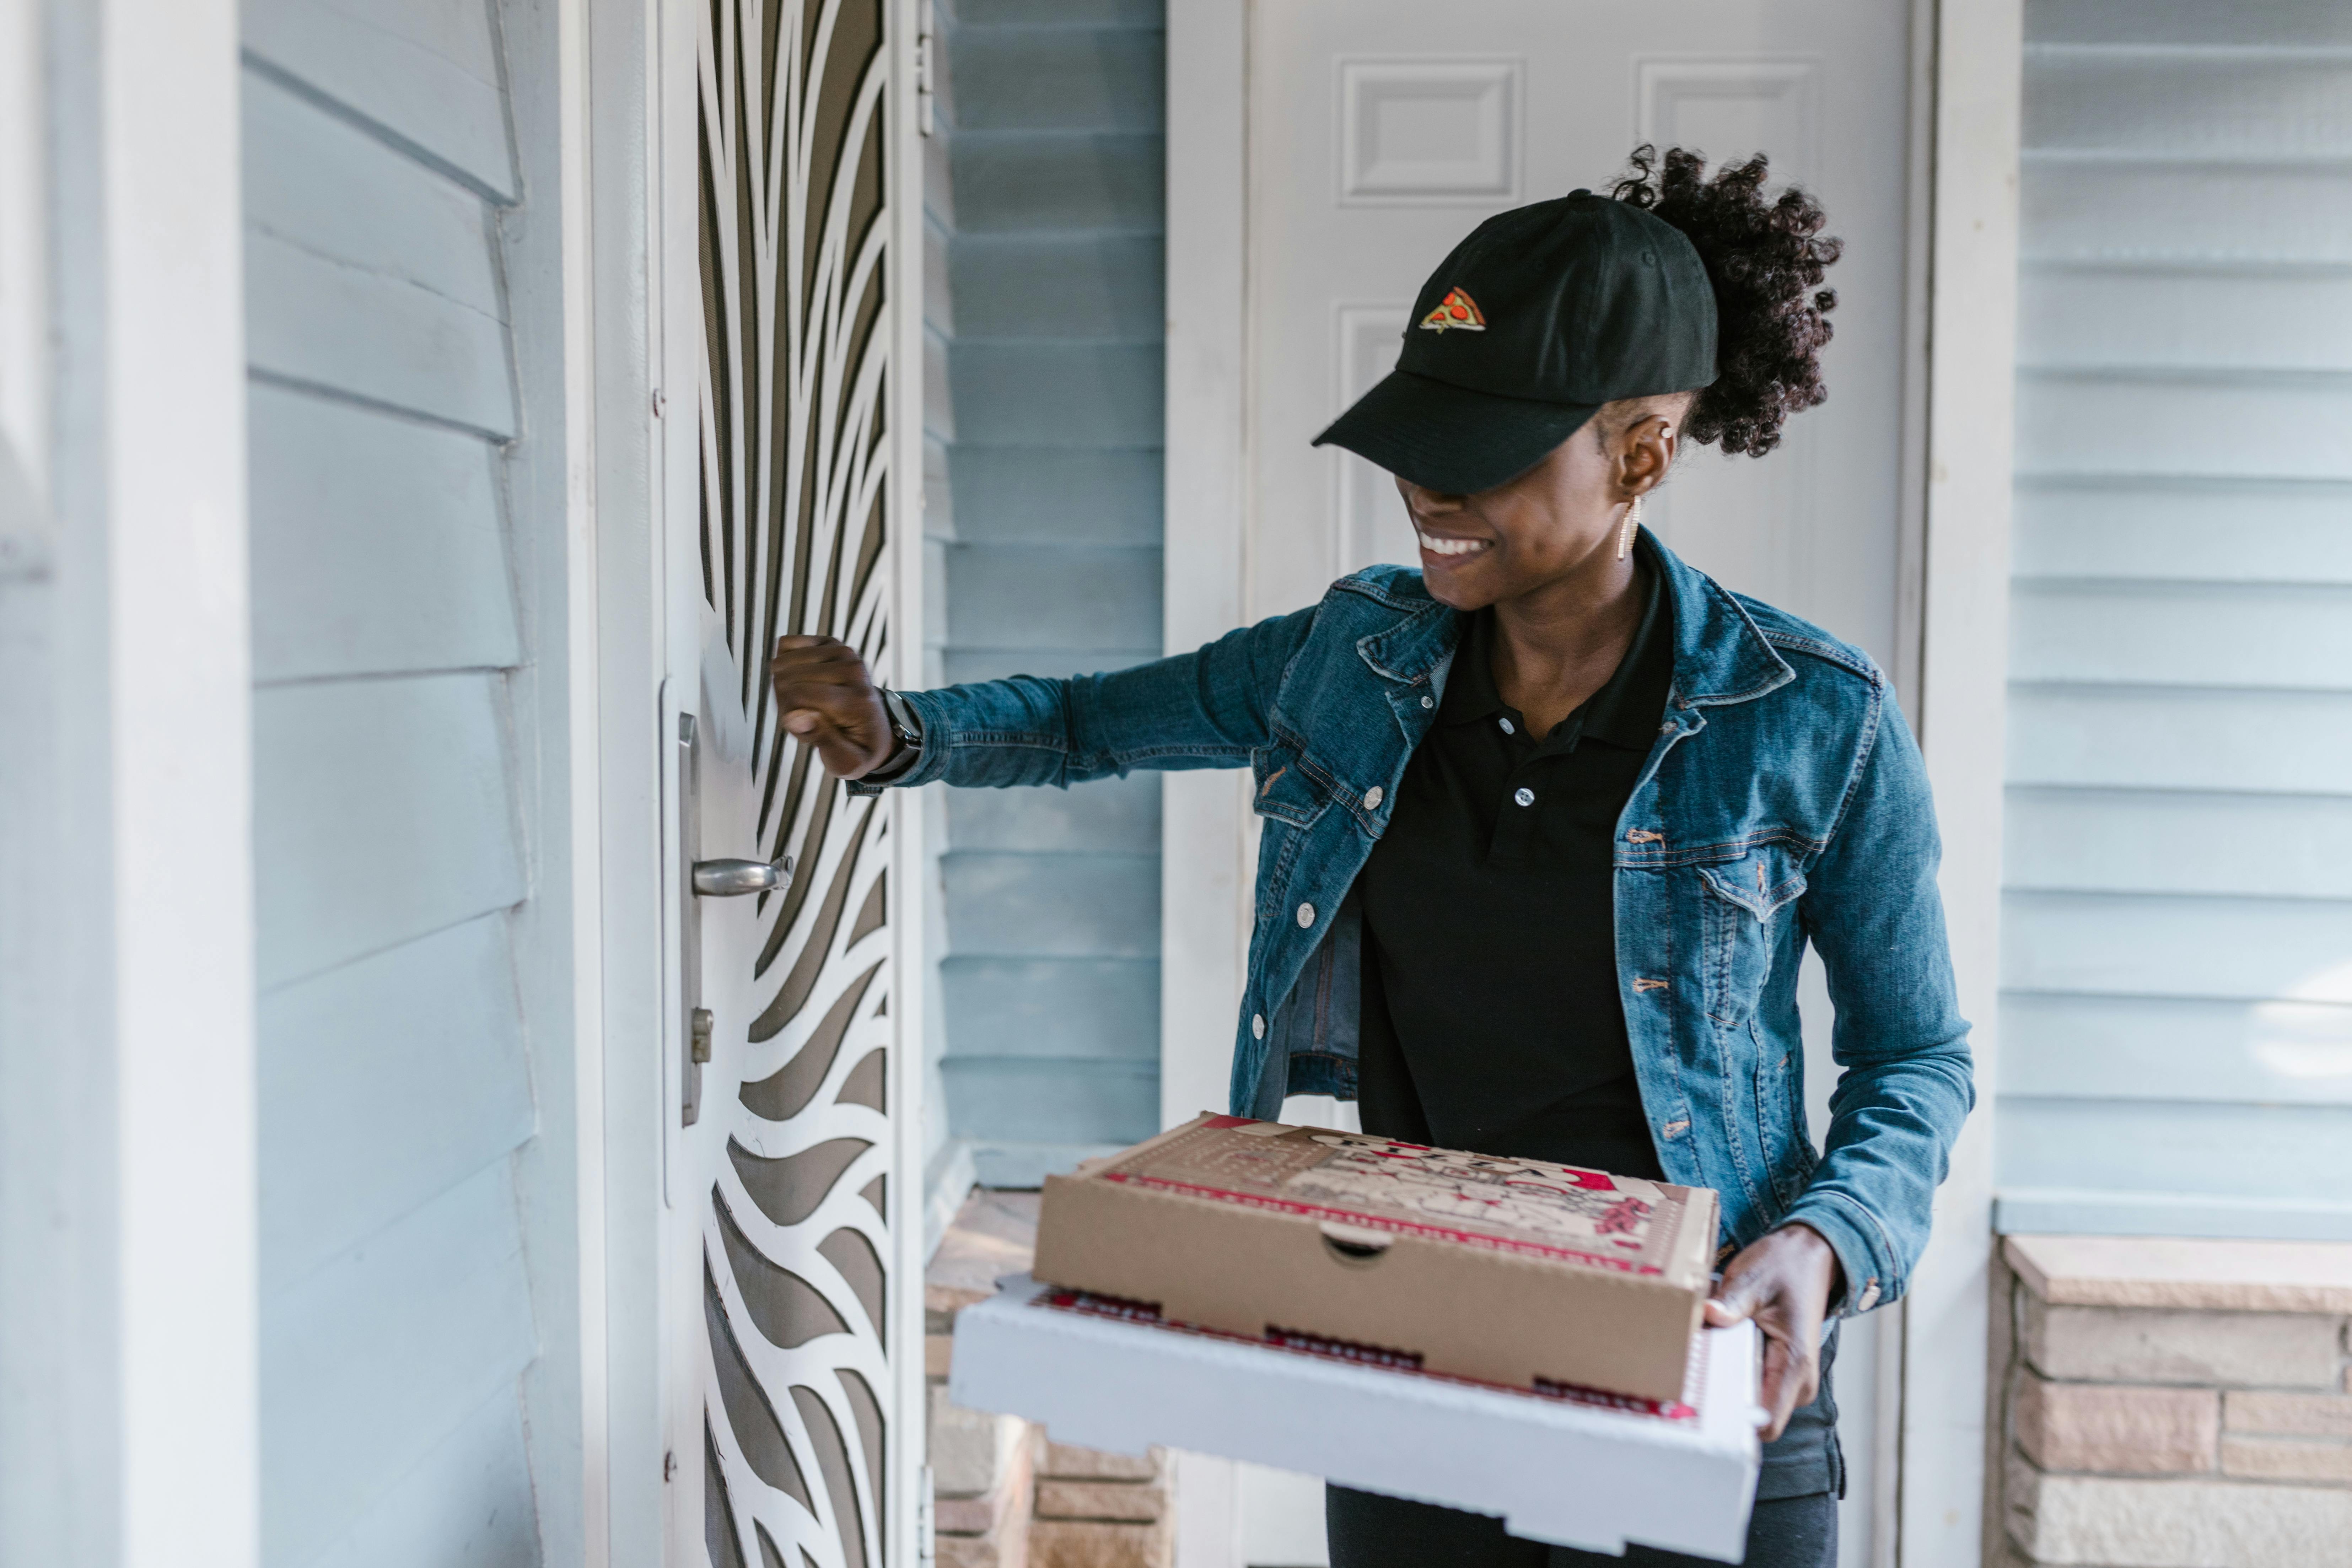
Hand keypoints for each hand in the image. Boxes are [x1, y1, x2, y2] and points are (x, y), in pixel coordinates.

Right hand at [769, 635, 894, 778]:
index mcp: (857, 700)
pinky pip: (786, 645)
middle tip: (807, 719)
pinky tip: (803, 682)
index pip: (796, 695)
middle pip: (786, 679)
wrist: (875, 730)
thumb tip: (796, 716)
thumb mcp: (845, 762)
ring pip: (782, 663)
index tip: (806, 732)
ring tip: (807, 703)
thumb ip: (822, 740)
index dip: (788, 718)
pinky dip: (787, 666)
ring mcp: (844, 652)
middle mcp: (853, 669)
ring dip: (786, 687)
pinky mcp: (832, 643)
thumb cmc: (856, 748)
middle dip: (787, 704)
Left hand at [1703, 1222, 1843, 1441]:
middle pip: (1754, 1416)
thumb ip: (1732, 1303)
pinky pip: (1752, 1386)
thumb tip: (1708, 1315)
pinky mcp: (1780, 1370)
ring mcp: (1790, 1378)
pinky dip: (1731, 1374)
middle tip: (1690, 1381)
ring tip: (1700, 1362)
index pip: (1768, 1422)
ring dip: (1724, 1386)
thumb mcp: (1753, 1280)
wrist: (1808, 1256)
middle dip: (1722, 1402)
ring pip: (1750, 1401)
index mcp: (1794, 1363)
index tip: (1702, 1411)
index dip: (1734, 1424)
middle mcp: (1797, 1380)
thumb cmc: (1785, 1267)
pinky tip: (1713, 1353)